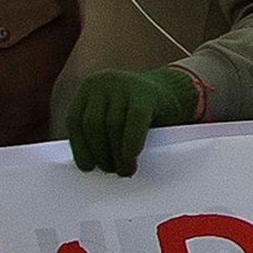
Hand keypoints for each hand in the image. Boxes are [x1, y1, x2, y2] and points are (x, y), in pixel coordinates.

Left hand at [64, 66, 201, 174]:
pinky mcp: (146, 93)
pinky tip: (133, 157)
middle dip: (100, 152)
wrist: (177, 90)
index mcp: (90, 88)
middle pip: (93, 124)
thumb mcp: (115, 114)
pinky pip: (135, 122)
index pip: (75, 120)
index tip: (88, 168)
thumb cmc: (142, 112)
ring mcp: (125, 85)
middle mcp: (104, 82)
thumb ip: (100, 131)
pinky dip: (131, 143)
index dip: (80, 147)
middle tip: (111, 170)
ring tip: (124, 170)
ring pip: (112, 126)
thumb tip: (89, 164)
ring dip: (117, 154)